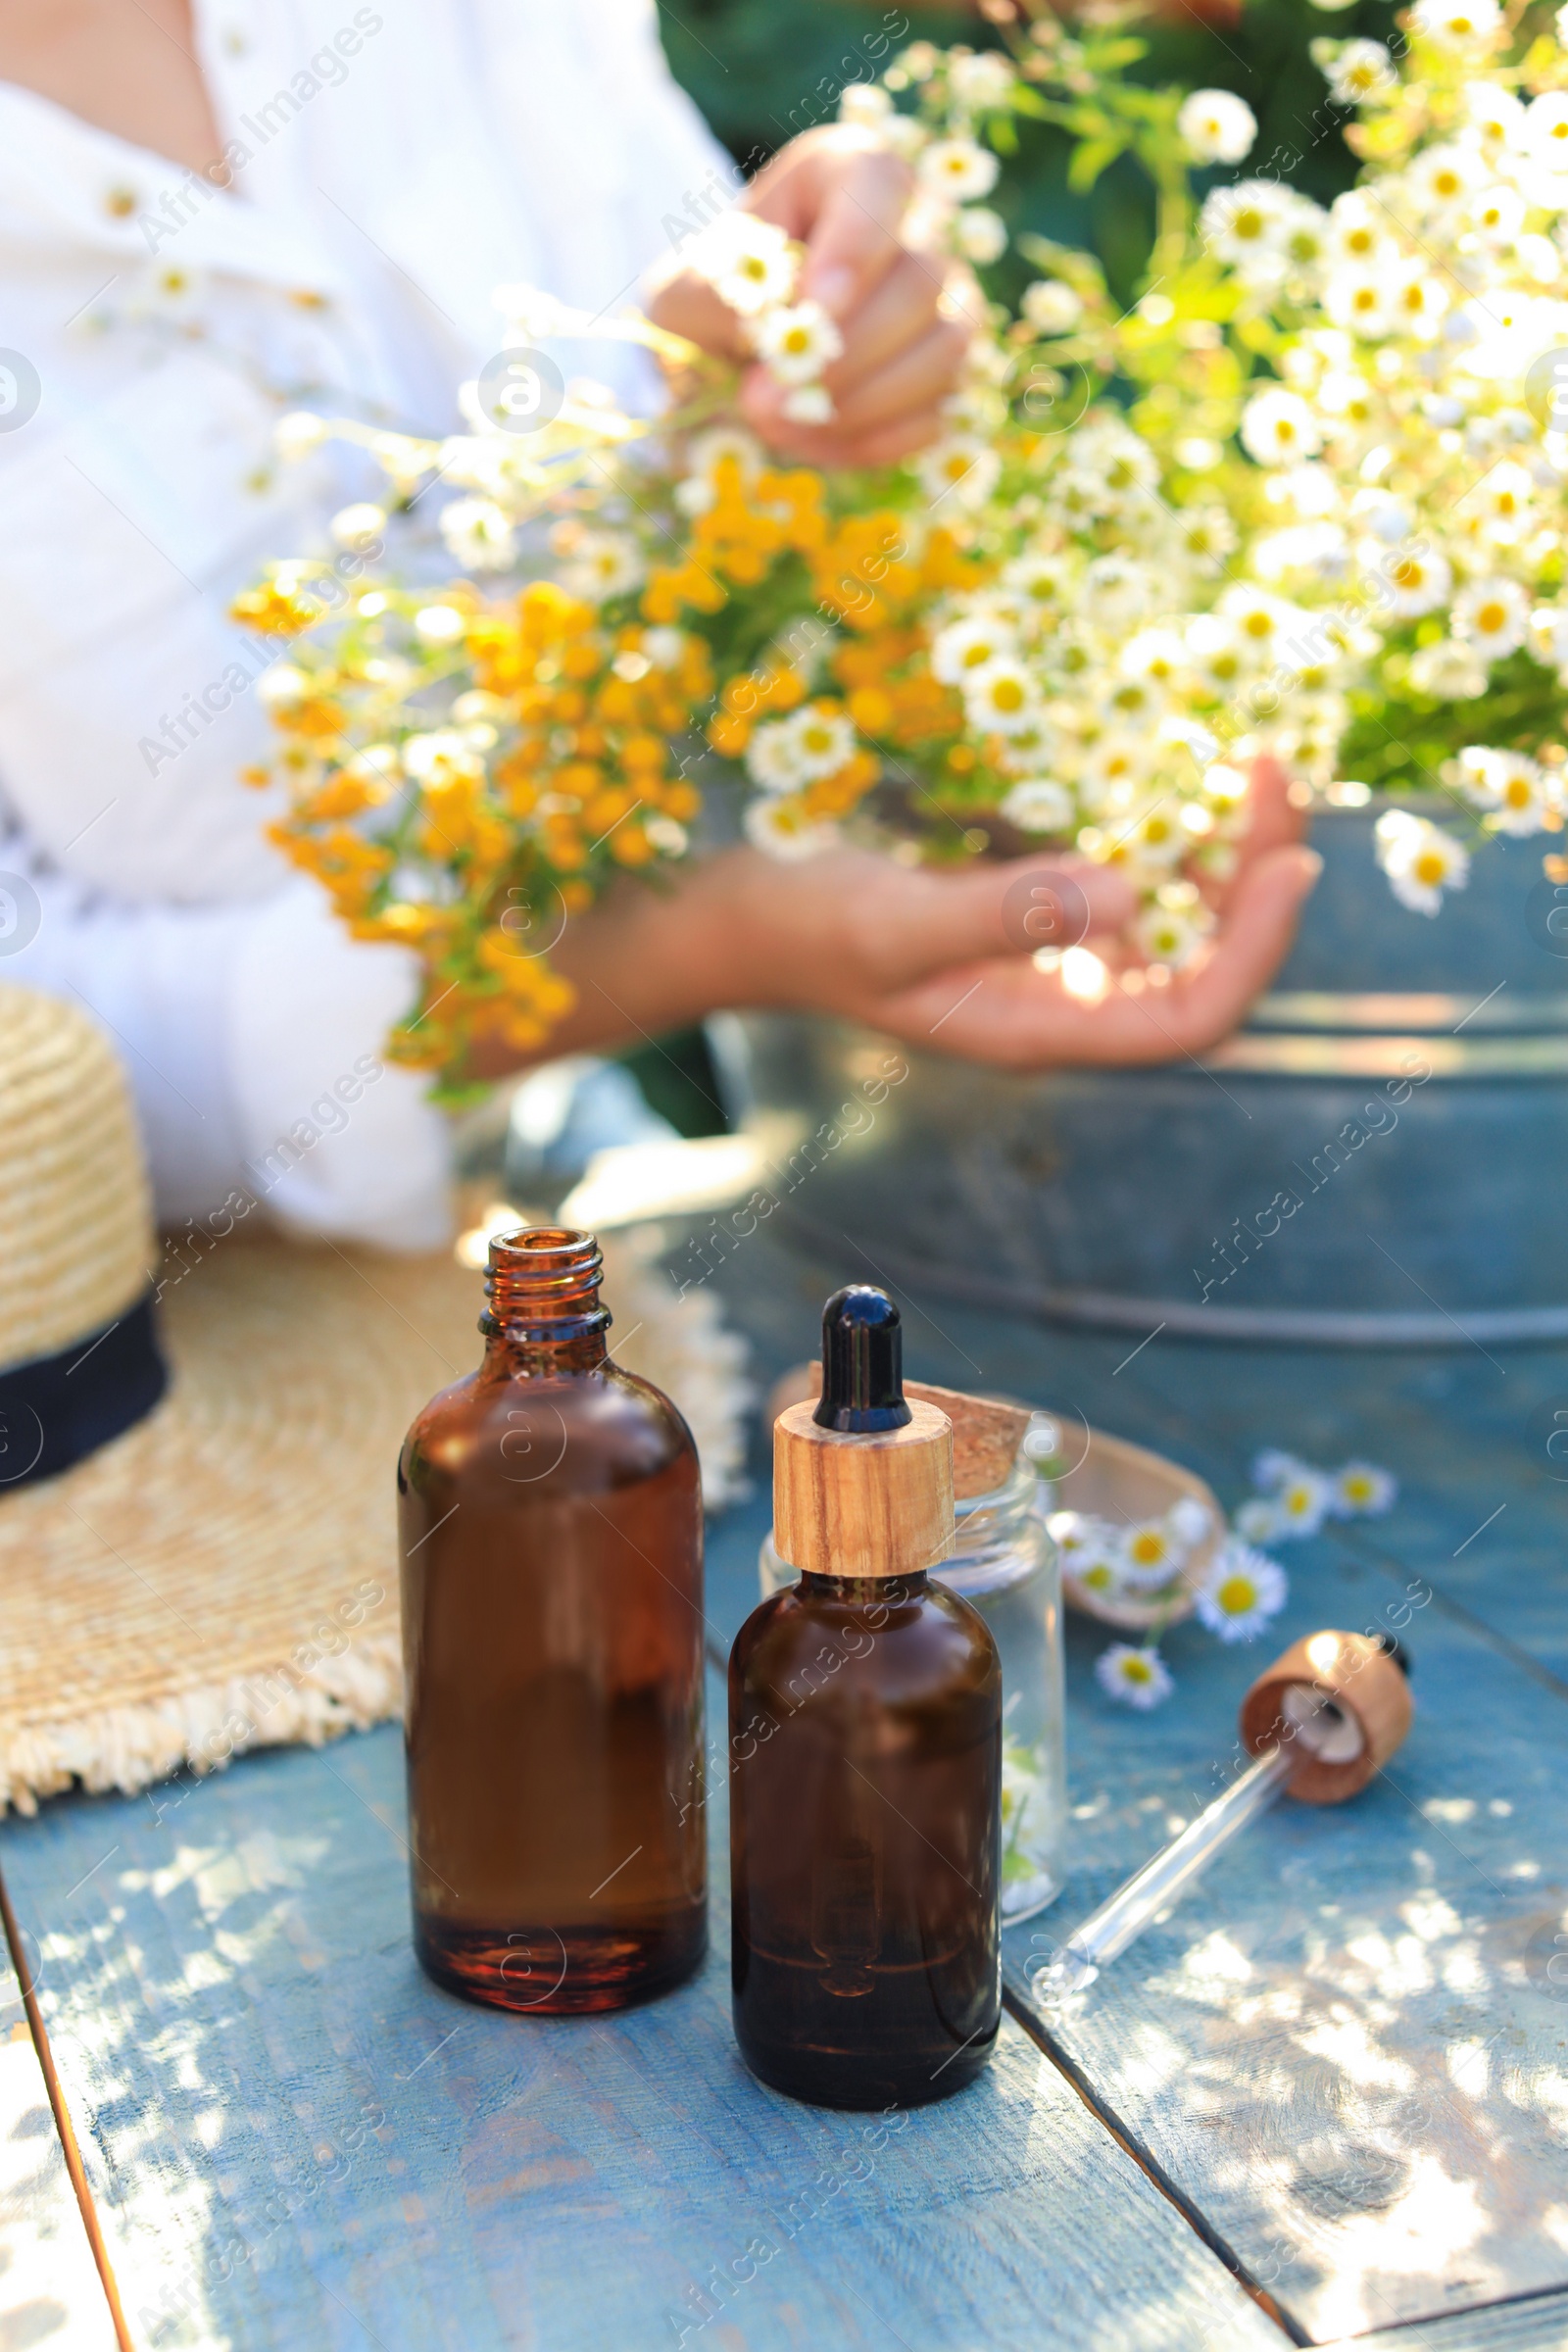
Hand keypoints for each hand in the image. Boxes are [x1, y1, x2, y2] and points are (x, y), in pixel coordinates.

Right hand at [503, 760, 1318, 1076]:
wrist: (722, 912)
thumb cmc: (793, 927)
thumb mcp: (890, 921)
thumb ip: (1005, 913)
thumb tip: (1130, 887)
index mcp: (1037, 1029)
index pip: (1190, 1016)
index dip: (1255, 948)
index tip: (1290, 857)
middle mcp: (1058, 1002)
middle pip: (1200, 963)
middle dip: (1253, 880)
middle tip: (1276, 774)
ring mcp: (1044, 958)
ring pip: (1172, 920)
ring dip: (1216, 851)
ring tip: (1242, 764)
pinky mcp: (1023, 910)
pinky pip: (1122, 879)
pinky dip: (1156, 830)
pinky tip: (1161, 772)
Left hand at [647, 127, 979, 468]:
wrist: (730, 359)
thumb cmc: (713, 306)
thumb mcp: (685, 294)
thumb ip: (721, 299)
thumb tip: (783, 333)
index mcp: (845, 172)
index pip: (881, 181)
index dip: (856, 247)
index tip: (812, 307)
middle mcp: (915, 228)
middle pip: (918, 282)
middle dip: (844, 355)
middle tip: (763, 399)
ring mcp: (945, 303)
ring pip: (944, 347)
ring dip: (859, 403)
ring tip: (779, 425)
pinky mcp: (948, 375)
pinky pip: (936, 412)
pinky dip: (869, 441)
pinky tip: (810, 442)